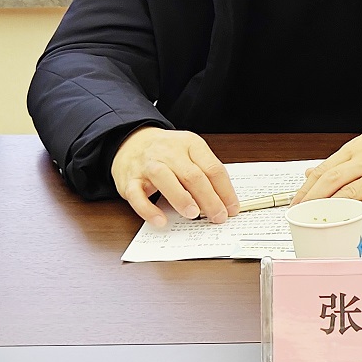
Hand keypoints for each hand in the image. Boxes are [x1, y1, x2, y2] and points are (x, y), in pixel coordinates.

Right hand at [112, 128, 237, 227]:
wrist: (132, 141)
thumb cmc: (168, 153)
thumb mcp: (191, 154)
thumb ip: (206, 174)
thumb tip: (225, 203)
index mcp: (190, 144)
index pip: (213, 168)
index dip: (225, 191)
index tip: (232, 209)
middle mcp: (168, 152)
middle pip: (193, 175)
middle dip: (209, 199)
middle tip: (218, 217)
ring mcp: (147, 165)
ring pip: (164, 178)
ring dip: (181, 198)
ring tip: (193, 214)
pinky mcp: (129, 180)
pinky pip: (137, 196)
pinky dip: (149, 210)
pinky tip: (161, 221)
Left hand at [294, 125, 361, 221]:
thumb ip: (340, 160)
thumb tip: (311, 174)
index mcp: (357, 149)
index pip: (325, 170)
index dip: (308, 188)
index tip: (296, 203)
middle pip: (334, 181)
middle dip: (314, 200)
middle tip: (302, 215)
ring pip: (352, 194)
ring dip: (333, 209)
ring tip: (320, 221)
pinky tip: (352, 223)